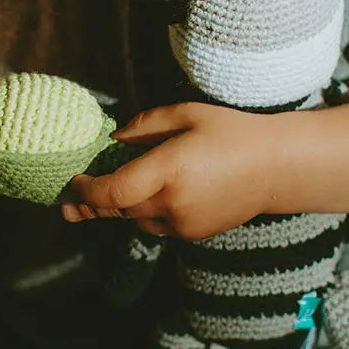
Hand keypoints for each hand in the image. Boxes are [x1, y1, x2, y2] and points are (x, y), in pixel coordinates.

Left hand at [62, 103, 280, 239]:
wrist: (277, 168)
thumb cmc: (232, 132)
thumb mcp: (186, 114)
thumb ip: (145, 126)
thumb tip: (113, 140)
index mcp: (169, 170)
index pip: (114, 191)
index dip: (87, 191)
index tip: (74, 182)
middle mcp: (173, 203)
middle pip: (118, 209)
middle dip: (94, 202)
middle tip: (71, 200)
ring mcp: (184, 223)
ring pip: (135, 220)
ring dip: (121, 206)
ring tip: (106, 193)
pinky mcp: (193, 234)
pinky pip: (156, 226)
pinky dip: (146, 212)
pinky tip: (150, 195)